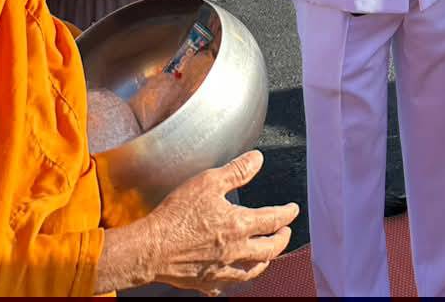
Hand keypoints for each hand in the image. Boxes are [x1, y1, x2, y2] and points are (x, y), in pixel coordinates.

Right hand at [99, 151, 297, 294]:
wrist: (151, 248)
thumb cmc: (178, 214)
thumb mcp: (209, 182)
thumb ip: (237, 171)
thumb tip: (258, 159)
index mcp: (239, 226)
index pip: (273, 220)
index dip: (287, 214)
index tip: (294, 210)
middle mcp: (235, 252)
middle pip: (269, 250)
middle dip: (281, 240)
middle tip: (285, 232)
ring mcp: (221, 271)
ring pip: (252, 271)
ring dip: (264, 261)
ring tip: (268, 254)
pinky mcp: (205, 282)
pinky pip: (227, 284)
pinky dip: (236, 277)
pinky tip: (234, 273)